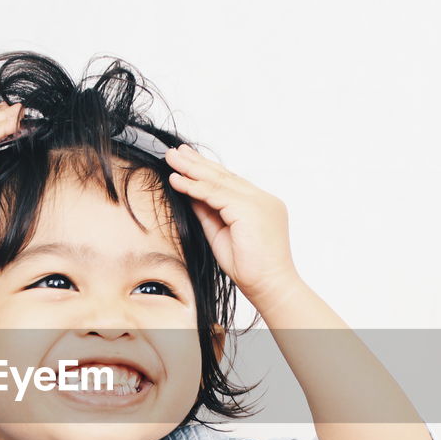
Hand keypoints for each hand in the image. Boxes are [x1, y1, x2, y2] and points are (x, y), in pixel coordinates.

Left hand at [163, 144, 299, 304]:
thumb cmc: (249, 268)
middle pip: (224, 176)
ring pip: (219, 181)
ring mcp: (259, 201)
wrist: (269, 287)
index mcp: (259, 204)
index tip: (186, 160)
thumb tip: (189, 194)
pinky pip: (216, 194)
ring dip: (192, 170)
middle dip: (197, 163)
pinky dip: (194, 187)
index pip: (229, 182)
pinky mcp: (251, 209)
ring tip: (171, 159)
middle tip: (175, 152)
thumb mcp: (220, 234)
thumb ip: (208, 212)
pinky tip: (177, 180)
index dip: (206, 170)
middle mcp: (262, 199)